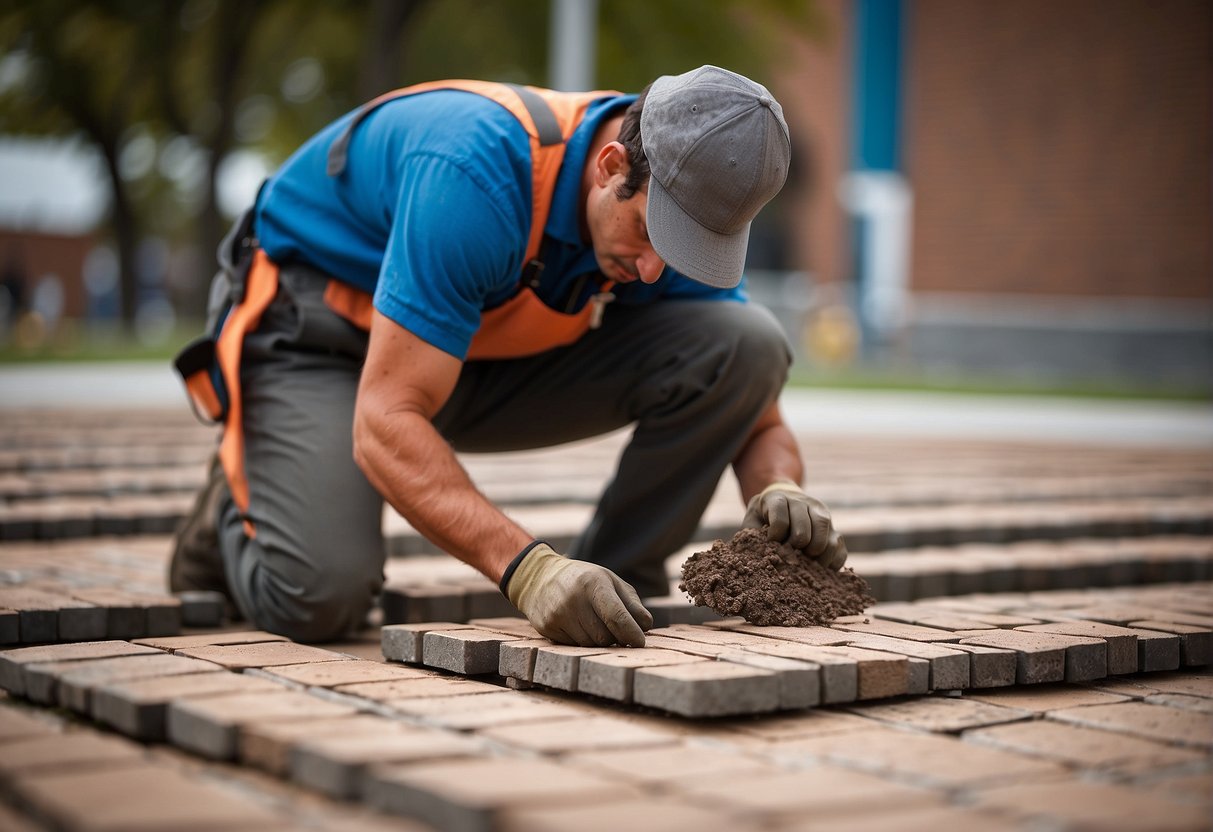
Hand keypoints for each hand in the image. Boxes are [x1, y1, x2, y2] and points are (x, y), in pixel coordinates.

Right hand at [502, 543, 651, 646]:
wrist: (540, 576)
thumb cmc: (584, 580)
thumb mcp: (610, 582)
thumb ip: (631, 604)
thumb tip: (646, 626)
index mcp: (594, 583)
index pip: (617, 617)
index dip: (632, 634)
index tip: (640, 643)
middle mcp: (574, 599)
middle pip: (604, 637)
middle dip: (614, 637)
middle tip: (614, 629)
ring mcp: (558, 614)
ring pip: (589, 645)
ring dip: (598, 641)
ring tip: (593, 623)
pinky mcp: (547, 627)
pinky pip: (573, 646)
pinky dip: (580, 641)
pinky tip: (576, 625)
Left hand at [743, 481, 847, 569]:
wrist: (784, 502)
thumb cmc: (764, 517)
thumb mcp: (752, 520)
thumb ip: (753, 535)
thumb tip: (759, 555)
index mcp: (779, 499)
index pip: (780, 519)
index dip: (775, 536)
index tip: (771, 543)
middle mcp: (804, 503)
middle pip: (804, 531)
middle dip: (794, 549)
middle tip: (788, 556)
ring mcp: (822, 515)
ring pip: (826, 538)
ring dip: (815, 557)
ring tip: (805, 565)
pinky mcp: (835, 530)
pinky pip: (839, 549)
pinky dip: (830, 563)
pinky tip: (818, 568)